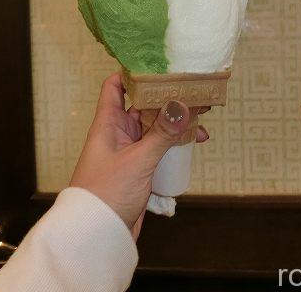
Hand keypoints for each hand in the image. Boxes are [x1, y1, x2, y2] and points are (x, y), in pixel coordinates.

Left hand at [69, 73, 208, 238]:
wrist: (98, 235)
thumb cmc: (106, 193)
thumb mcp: (138, 160)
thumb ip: (162, 133)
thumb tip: (182, 107)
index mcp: (109, 123)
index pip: (116, 86)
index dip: (133, 72)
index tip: (158, 64)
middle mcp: (118, 132)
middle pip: (144, 106)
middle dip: (168, 99)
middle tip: (194, 92)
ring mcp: (130, 150)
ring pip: (155, 128)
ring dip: (176, 124)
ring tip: (201, 120)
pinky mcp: (139, 168)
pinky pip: (160, 149)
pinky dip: (175, 145)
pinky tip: (194, 143)